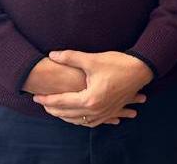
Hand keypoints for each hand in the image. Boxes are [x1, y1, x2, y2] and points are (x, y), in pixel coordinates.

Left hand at [32, 50, 153, 127]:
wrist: (140, 70)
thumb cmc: (118, 64)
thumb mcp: (92, 60)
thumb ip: (70, 57)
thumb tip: (52, 54)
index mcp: (89, 99)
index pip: (62, 102)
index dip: (47, 100)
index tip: (36, 97)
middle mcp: (96, 110)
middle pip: (68, 114)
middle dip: (53, 110)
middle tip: (42, 104)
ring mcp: (104, 113)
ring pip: (79, 121)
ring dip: (66, 117)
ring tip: (55, 111)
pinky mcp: (111, 112)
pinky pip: (91, 122)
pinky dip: (80, 120)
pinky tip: (76, 117)